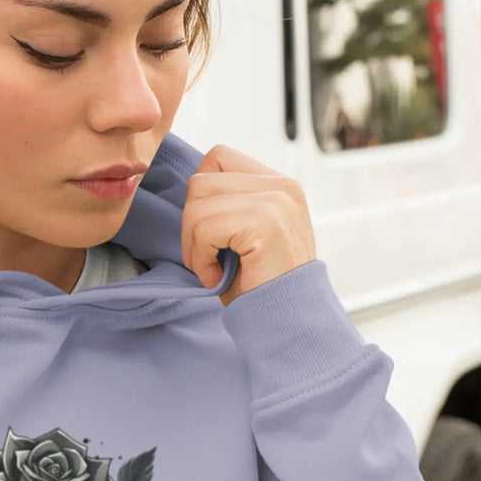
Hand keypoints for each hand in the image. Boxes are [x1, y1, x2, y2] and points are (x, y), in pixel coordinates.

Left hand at [180, 144, 316, 307]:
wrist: (290, 322)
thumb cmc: (262, 285)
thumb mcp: (244, 234)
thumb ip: (227, 205)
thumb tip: (190, 191)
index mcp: (278, 185)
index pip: (218, 158)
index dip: (201, 195)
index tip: (210, 233)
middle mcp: (281, 186)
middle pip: (200, 181)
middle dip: (191, 224)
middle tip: (207, 258)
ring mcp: (276, 201)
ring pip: (196, 205)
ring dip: (193, 245)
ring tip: (213, 268)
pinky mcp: (265, 221)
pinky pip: (204, 228)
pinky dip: (200, 258)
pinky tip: (217, 276)